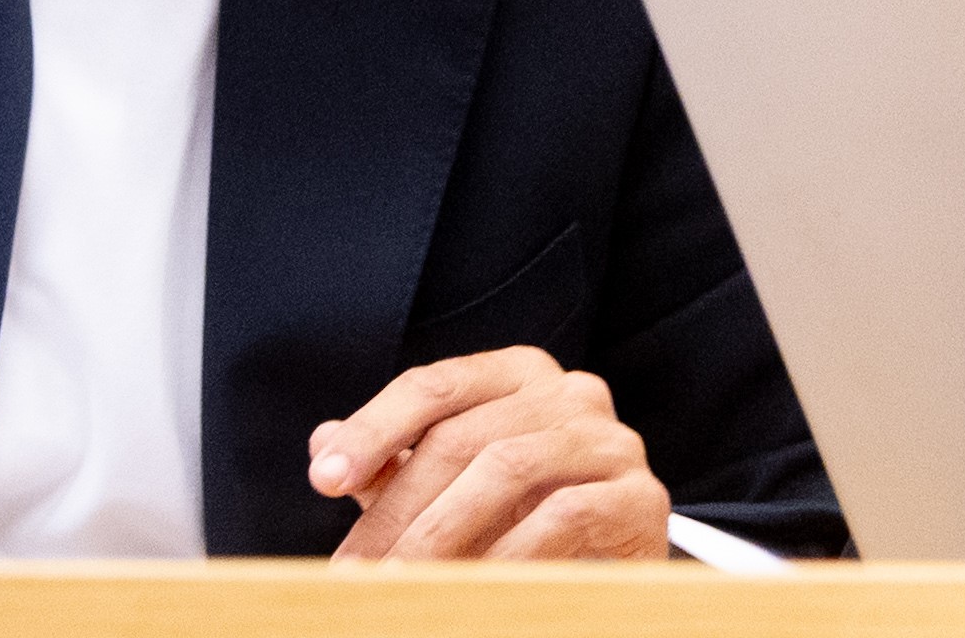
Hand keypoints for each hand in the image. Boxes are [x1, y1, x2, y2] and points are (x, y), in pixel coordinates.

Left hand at [305, 347, 669, 560]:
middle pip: (461, 436)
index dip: (372, 429)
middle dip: (397, 506)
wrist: (614, 571)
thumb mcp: (448, 487)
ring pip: (506, 469)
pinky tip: (471, 589)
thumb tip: (325, 444)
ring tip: (400, 583)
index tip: (324, 478)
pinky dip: (507, 555)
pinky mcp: (640, 497)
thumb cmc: (520, 521)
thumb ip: (392, 462)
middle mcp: (569, 392)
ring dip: (441, 534)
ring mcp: (611, 440)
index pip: (432, 386)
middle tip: (357, 566)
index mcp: (517, 374)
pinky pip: (563, 515)